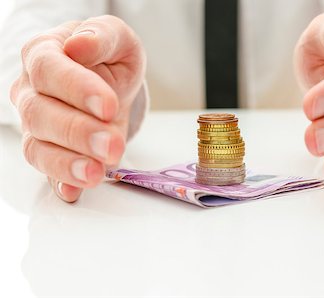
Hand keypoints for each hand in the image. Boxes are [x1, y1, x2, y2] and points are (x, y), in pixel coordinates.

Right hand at [10, 15, 145, 201]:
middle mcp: (32, 91)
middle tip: (112, 145)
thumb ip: (101, 36)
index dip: (76, 89)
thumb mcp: (117, 38)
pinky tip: (75, 191)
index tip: (109, 105)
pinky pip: (47, 171)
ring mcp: (37, 125)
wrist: (108, 81)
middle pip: (40, 114)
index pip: (49, 71)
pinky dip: (60, 182)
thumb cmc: (109, 57)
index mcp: (44, 54)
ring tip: (98, 173)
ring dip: (67, 163)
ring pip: (38, 148)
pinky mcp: (51, 150)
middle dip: (78, 133)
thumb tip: (78, 46)